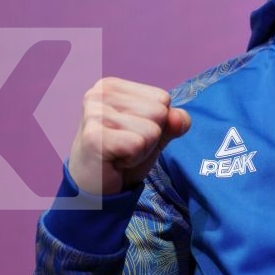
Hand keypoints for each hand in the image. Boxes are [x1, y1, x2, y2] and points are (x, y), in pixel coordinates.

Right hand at [68, 77, 190, 194]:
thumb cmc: (122, 156)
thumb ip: (172, 122)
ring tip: (119, 153)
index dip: (156, 123)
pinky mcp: (94, 137)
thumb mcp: (155, 134)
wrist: (94, 188)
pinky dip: (133, 159)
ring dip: (141, 150)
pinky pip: (138, 144)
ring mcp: (94, 113)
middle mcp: (100, 93)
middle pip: (159, 112)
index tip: (131, 134)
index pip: (163, 98)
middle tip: (125, 147)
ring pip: (151, 130)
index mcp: (112, 86)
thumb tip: (180, 118)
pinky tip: (115, 161)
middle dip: (150, 137)